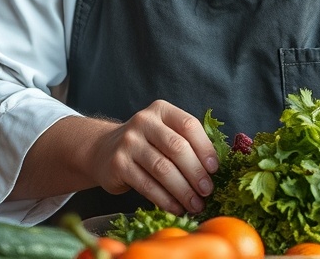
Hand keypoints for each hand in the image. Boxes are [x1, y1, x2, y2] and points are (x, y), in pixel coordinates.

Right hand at [88, 99, 218, 213]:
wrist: (103, 150)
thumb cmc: (146, 144)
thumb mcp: (164, 133)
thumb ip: (187, 142)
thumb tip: (215, 169)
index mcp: (161, 110)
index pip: (188, 125)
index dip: (205, 148)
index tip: (215, 169)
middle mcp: (144, 122)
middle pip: (177, 147)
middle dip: (196, 172)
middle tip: (208, 191)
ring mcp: (129, 143)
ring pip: (162, 169)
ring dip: (183, 191)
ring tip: (195, 205)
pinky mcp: (118, 165)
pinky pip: (147, 185)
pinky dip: (165, 200)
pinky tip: (176, 208)